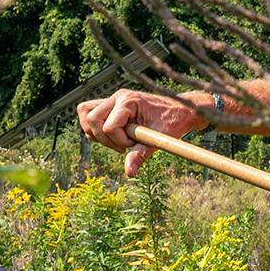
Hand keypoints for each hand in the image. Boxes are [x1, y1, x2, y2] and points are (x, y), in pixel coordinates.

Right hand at [75, 89, 202, 178]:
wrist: (182, 112)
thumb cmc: (174, 121)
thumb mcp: (159, 139)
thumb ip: (141, 154)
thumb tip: (129, 172)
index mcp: (129, 101)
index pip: (108, 127)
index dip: (119, 142)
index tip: (135, 144)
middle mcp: (118, 97)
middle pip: (90, 119)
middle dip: (104, 138)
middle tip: (125, 144)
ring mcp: (113, 101)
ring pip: (86, 115)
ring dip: (97, 133)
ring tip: (119, 140)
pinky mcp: (112, 107)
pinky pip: (91, 116)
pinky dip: (97, 130)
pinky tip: (115, 137)